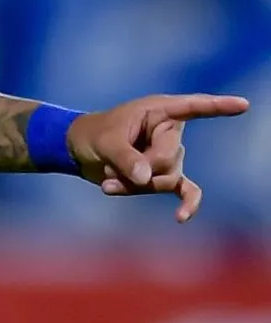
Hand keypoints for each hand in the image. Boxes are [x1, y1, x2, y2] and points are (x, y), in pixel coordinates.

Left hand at [67, 94, 250, 221]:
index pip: (194, 107)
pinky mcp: (163, 176)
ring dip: (135, 186)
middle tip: (113, 163)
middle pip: (170, 159)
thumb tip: (147, 178)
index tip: (243, 105)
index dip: (218, 106)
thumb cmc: (93, 135)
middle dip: (140, 168)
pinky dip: (186, 204)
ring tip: (109, 180)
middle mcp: (170, 132)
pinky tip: (182, 217)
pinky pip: (184, 191)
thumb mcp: (105, 142)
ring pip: (166, 179)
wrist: (79, 152)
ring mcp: (170, 156)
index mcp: (159, 111)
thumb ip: (126, 158)